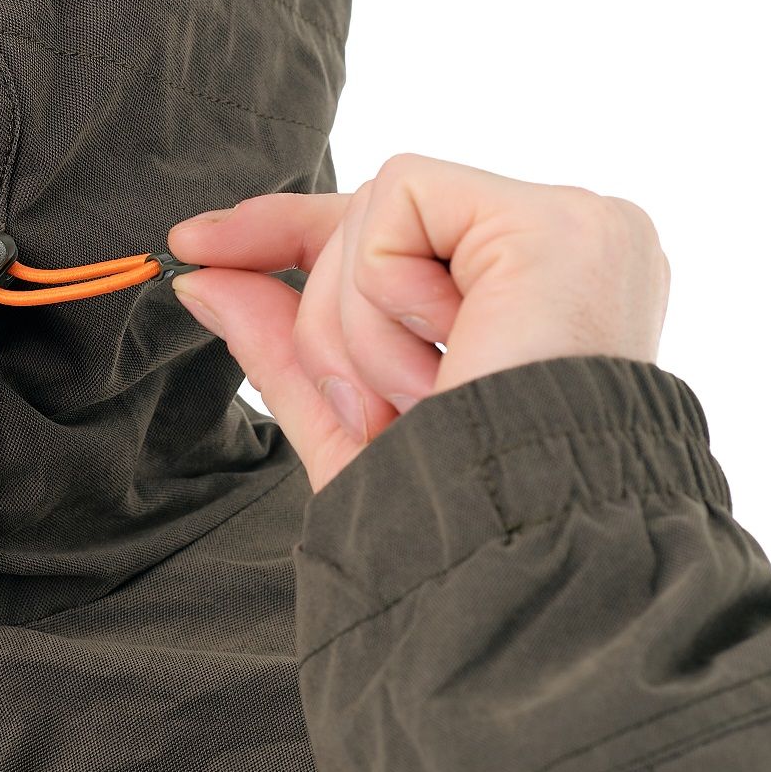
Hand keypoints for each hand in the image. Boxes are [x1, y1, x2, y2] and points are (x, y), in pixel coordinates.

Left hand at [164, 152, 670, 493]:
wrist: (518, 571)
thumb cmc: (456, 526)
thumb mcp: (349, 429)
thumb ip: (284, 345)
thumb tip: (201, 278)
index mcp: (541, 298)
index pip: (395, 231)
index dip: (288, 232)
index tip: (195, 247)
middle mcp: (573, 251)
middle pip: (369, 227)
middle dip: (327, 326)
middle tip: (382, 412)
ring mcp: (575, 228)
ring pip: (372, 215)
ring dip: (360, 332)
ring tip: (429, 399)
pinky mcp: (555, 223)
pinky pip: (399, 200)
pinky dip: (384, 293)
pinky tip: (453, 353)